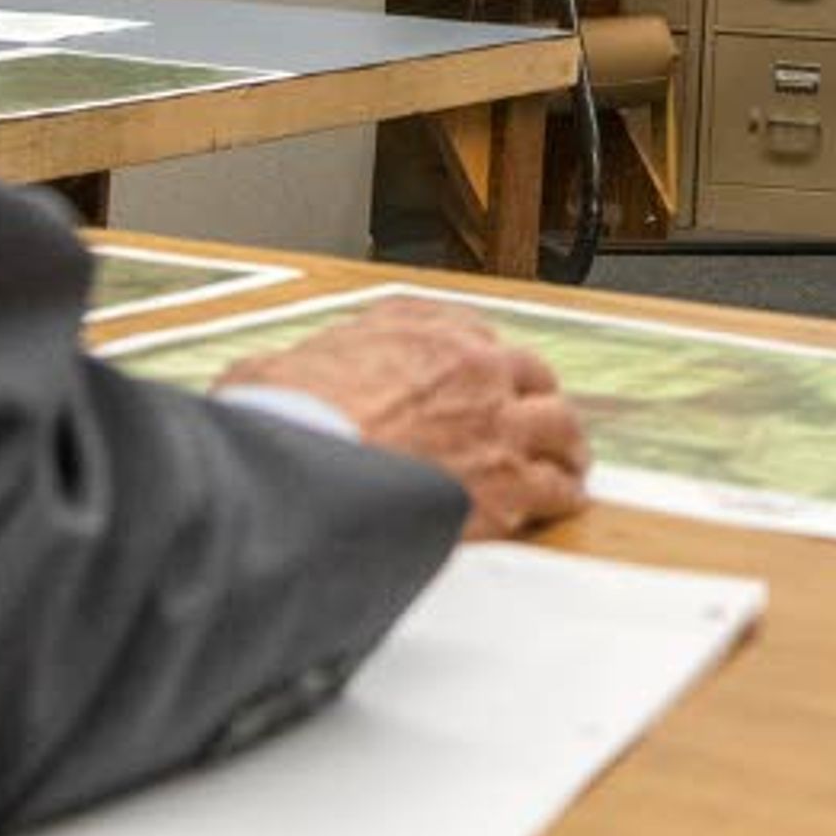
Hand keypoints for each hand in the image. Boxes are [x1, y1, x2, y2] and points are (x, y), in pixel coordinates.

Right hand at [223, 297, 588, 539]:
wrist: (308, 476)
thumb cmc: (289, 423)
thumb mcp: (279, 366)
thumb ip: (297, 367)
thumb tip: (267, 379)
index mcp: (422, 333)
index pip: (474, 333)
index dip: (481, 362)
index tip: (482, 378)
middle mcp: (473, 370)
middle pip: (531, 374)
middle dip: (535, 395)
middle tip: (538, 414)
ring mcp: (498, 427)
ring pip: (559, 427)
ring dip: (564, 443)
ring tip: (568, 458)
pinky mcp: (507, 487)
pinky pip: (555, 488)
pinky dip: (561, 495)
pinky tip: (560, 502)